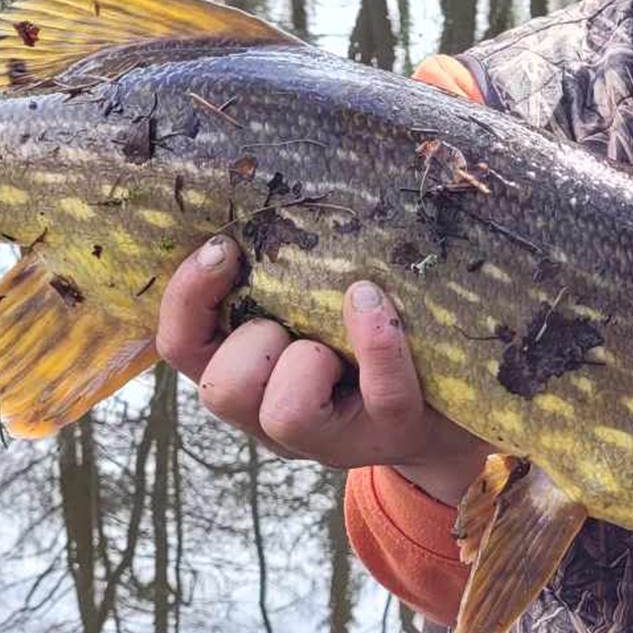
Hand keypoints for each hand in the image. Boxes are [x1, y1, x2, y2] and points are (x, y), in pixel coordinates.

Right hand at [155, 236, 495, 503]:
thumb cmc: (360, 339)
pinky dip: (377, 344)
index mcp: (244, 378)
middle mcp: (273, 419)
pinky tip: (374, 303)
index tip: (222, 248)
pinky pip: (382, 391)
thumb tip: (256, 196)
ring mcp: (333, 436)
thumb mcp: (305, 308)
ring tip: (335, 337)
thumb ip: (272, 277)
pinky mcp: (394, 430)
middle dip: (254, 341)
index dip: (187, 298)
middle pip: (221, 390)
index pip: (182, 347)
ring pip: (285, 413)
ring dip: (306, 360)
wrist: (450, 402)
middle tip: (291, 321)